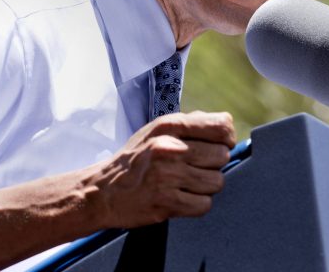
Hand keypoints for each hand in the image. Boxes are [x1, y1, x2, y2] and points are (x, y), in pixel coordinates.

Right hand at [86, 111, 235, 228]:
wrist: (102, 191)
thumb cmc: (134, 159)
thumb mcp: (156, 131)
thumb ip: (189, 124)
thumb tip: (225, 124)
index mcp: (169, 126)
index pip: (221, 126)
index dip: (226, 137)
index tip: (220, 144)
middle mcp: (169, 148)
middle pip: (222, 155)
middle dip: (213, 164)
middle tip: (195, 167)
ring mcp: (167, 176)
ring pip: (216, 182)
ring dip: (206, 186)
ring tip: (186, 183)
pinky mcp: (166, 202)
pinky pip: (204, 205)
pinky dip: (197, 204)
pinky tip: (181, 197)